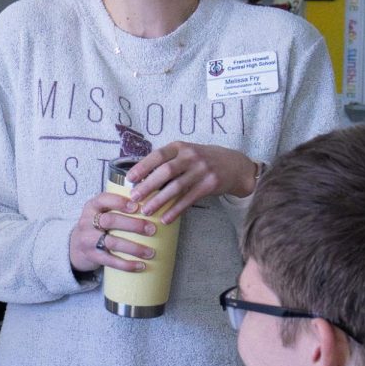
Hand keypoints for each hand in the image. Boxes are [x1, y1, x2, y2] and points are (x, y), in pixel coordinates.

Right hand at [69, 191, 158, 273]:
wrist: (75, 247)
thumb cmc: (97, 226)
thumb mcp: (100, 212)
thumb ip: (117, 207)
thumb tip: (151, 203)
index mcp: (92, 207)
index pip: (104, 199)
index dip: (120, 202)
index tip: (137, 206)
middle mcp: (87, 221)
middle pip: (110, 221)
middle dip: (133, 225)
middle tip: (152, 230)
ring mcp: (88, 240)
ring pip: (112, 242)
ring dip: (134, 248)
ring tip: (151, 252)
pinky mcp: (92, 256)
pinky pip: (110, 261)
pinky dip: (127, 265)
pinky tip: (141, 266)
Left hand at [124, 141, 256, 222]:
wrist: (234, 165)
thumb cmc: (202, 160)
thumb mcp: (185, 153)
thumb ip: (167, 161)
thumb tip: (140, 177)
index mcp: (180, 147)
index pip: (158, 155)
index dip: (143, 166)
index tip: (129, 178)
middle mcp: (191, 156)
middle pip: (166, 171)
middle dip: (148, 185)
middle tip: (134, 197)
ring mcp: (202, 170)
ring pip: (176, 187)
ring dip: (159, 200)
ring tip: (146, 210)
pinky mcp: (210, 185)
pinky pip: (189, 199)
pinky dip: (176, 210)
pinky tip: (166, 218)